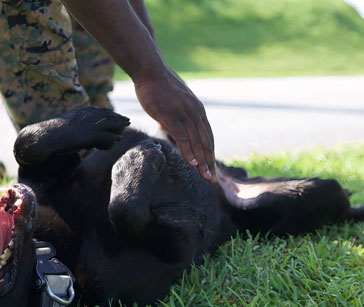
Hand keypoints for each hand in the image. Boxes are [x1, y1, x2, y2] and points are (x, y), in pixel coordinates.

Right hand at [134, 67, 216, 182]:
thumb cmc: (158, 85)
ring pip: (196, 142)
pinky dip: (189, 151)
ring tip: (205, 176)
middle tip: (212, 180)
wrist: (150, 69)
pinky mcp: (171, 115)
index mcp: (197, 110)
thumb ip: (179, 116)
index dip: (210, 154)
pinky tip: (192, 163)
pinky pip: (183, 136)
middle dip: (209, 162)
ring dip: (202, 161)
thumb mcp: (175, 102)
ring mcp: (184, 114)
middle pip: (205, 142)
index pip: (207, 136)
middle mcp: (195, 112)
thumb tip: (177, 129)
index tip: (211, 169)